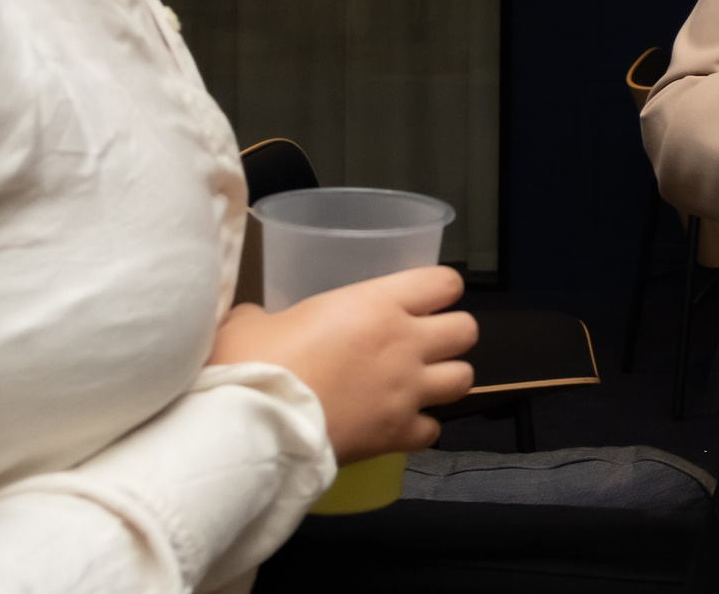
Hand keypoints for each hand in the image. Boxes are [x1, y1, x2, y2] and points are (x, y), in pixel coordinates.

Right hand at [211, 266, 477, 461]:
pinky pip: (433, 431)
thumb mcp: (252, 323)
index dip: (438, 291)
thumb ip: (267, 317)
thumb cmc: (253, 364)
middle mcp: (405, 343)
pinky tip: (397, 425)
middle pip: (467, 330)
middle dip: (450, 336)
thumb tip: (257, 323)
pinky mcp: (397, 435)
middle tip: (421, 344)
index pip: (444, 283)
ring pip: (464, 379)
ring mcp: (407, 392)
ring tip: (418, 385)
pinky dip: (420, 428)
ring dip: (445, 381)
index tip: (420, 301)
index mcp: (377, 304)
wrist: (253, 429)